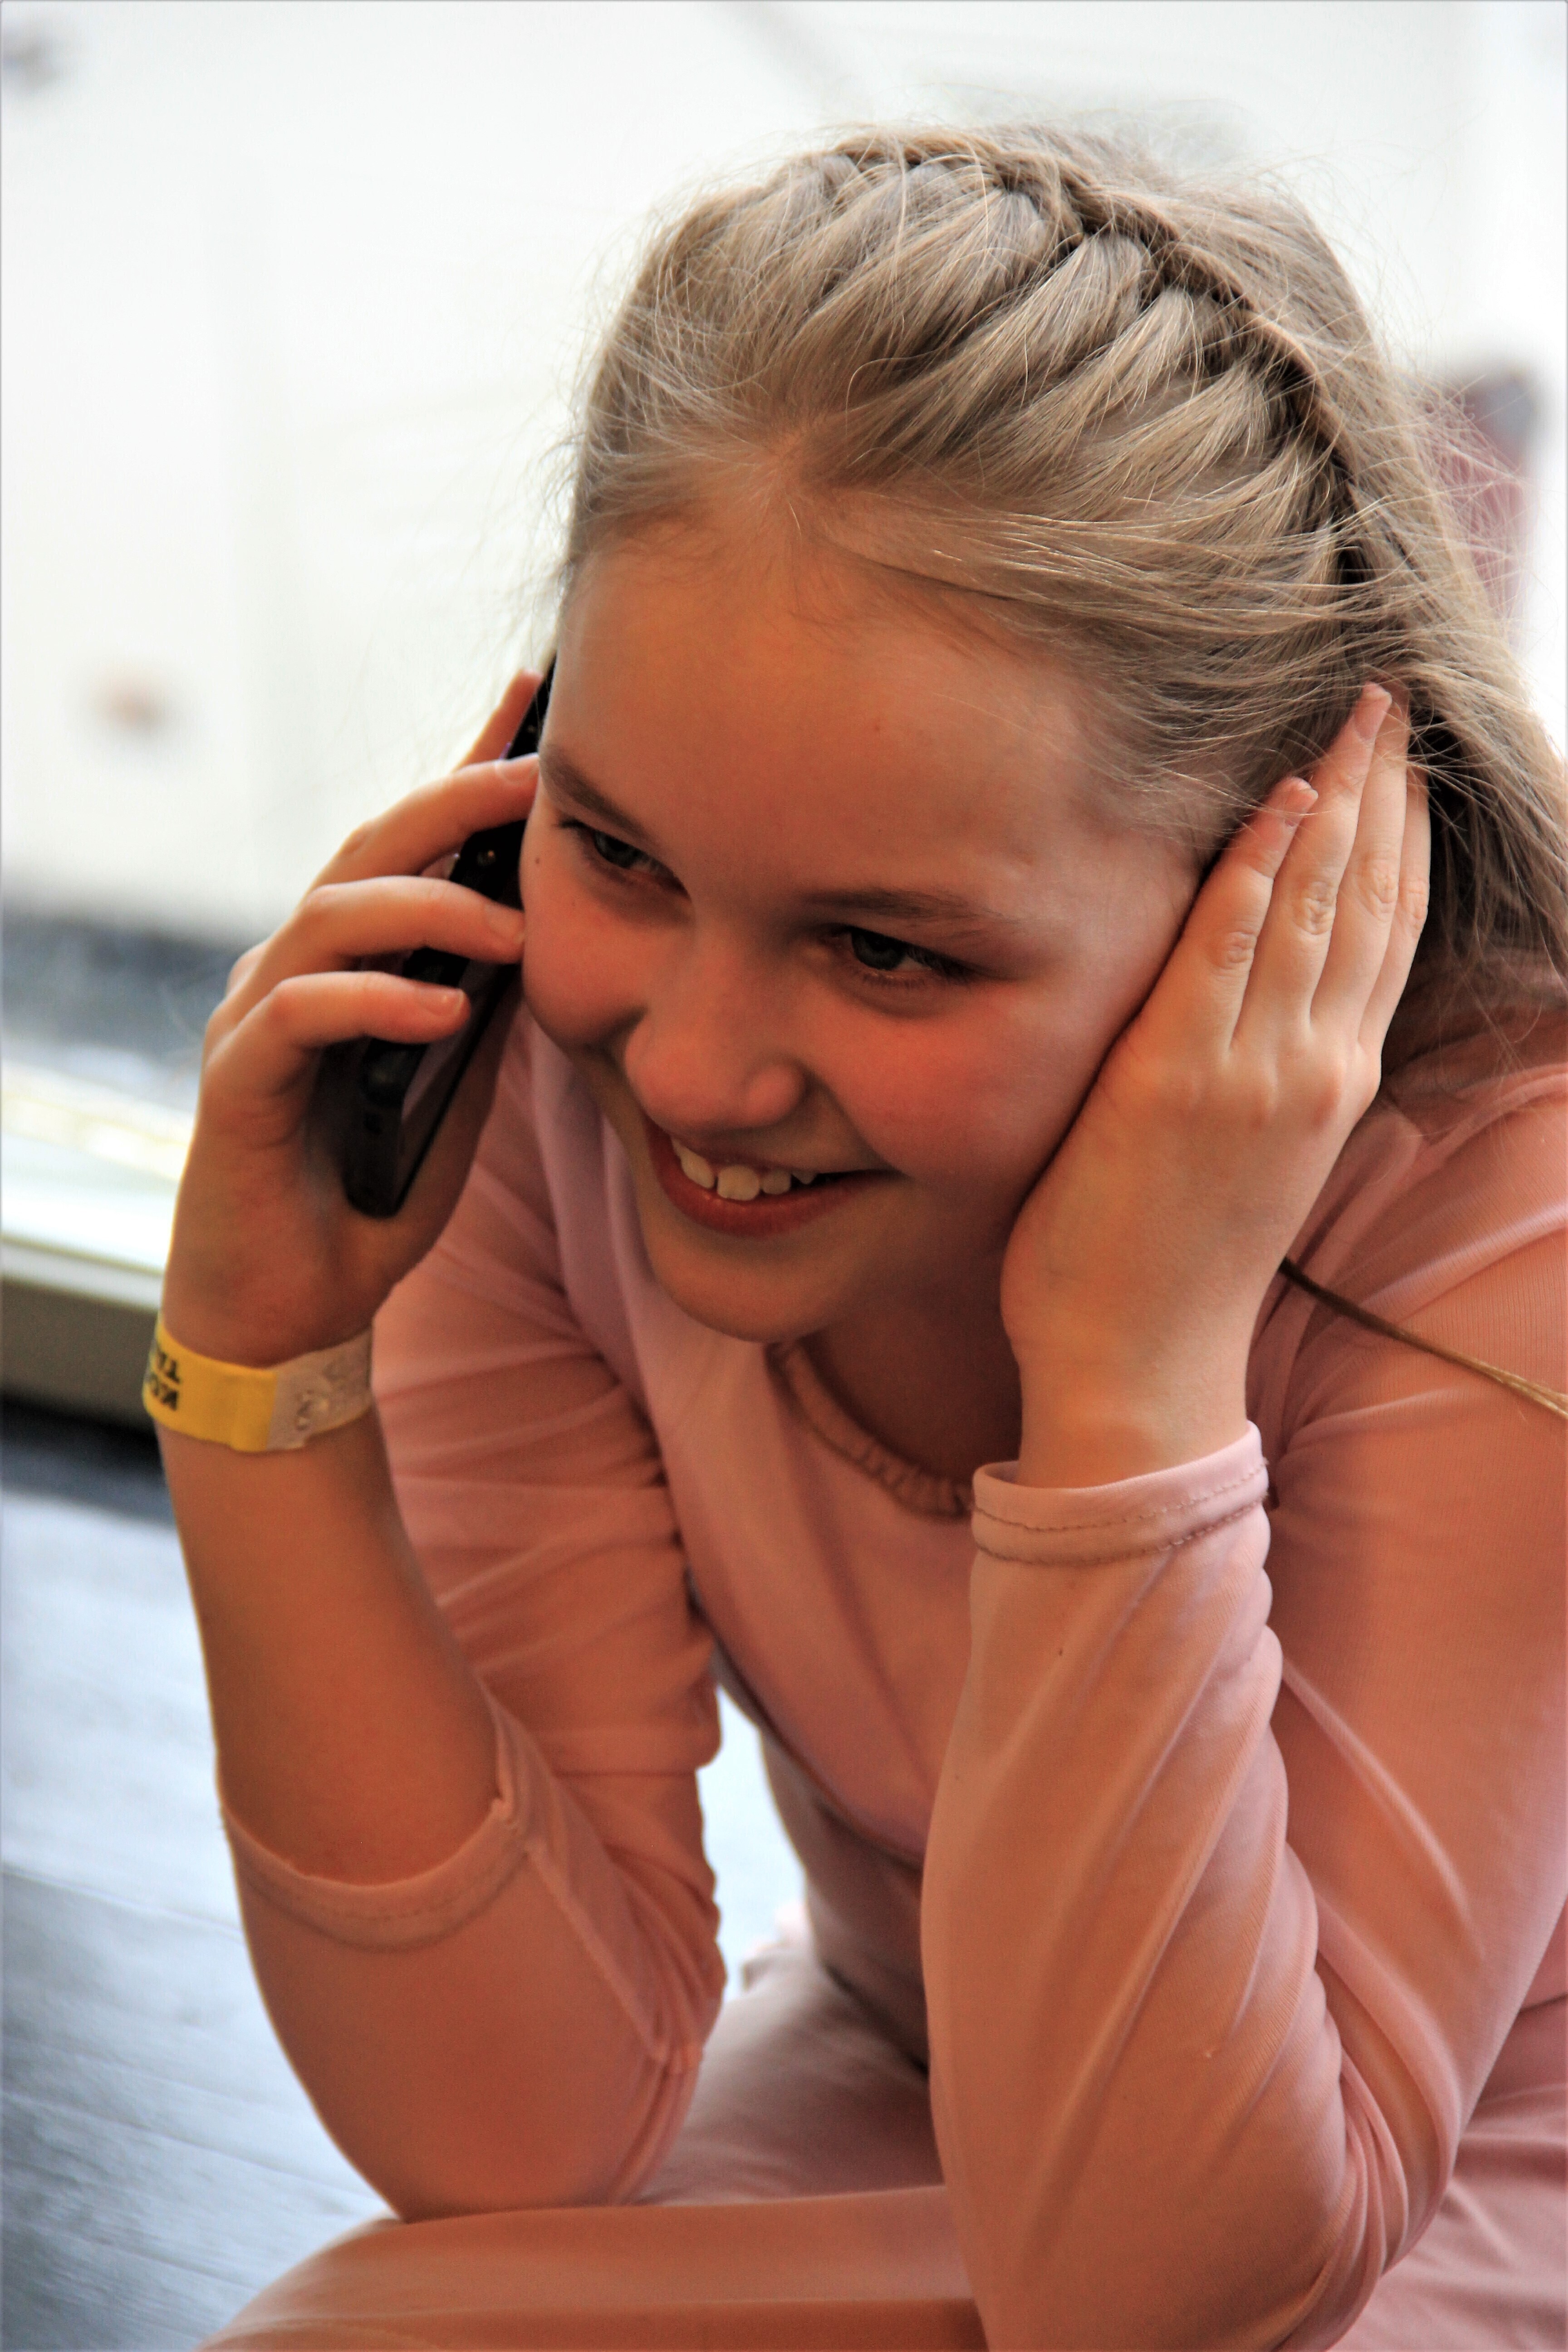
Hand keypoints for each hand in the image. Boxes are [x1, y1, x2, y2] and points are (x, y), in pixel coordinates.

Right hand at [161, 673, 542, 1367]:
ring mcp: (257, 1019)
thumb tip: (555, 933)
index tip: (534, 703)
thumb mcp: (457, 1085)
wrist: (293, 1305)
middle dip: (453, 803)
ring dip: (428, 910)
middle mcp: (292, 968)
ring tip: (512, 928)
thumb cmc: (368, 1191)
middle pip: (367, 852)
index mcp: (348, 961)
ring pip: (329, 916)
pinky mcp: (236, 1083)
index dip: (466, 769)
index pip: (408, 843)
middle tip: (538, 780)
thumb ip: (490, 1007)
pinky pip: (301, 1016)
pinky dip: (375, 1002)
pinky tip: (443, 1011)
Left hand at [1001, 686, 1429, 1486]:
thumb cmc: (1170, 1273)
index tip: (1404, 769)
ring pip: (1316, 909)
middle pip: (1367, 904)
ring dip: (1338, 804)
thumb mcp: (1246, 1164)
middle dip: (1384, 796)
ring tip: (1354, 721)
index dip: (1400, 845)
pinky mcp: (1177, 1081)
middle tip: (1391, 704)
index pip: (1383, 938)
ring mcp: (1252, 1073)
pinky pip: (1229, 949)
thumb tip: (1256, 1012)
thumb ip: (1263, 1080)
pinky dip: (1259, 867)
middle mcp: (1312, 1069)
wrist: (1140, 1371)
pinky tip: (1278, 798)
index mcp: (1329, 1086)